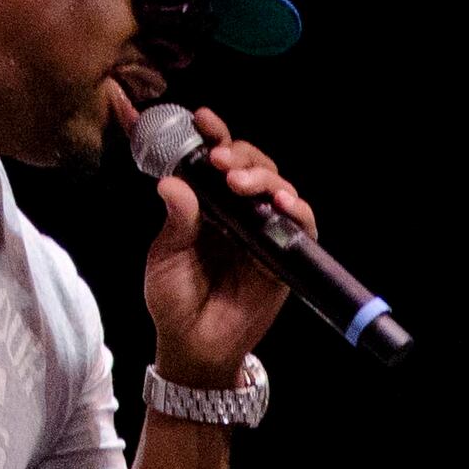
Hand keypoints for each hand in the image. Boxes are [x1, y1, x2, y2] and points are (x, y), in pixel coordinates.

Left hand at [138, 105, 313, 384]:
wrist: (194, 347)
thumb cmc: (175, 302)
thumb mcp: (166, 256)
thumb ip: (176, 219)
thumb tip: (172, 182)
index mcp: (208, 205)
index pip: (217, 159)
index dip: (215, 136)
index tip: (203, 120)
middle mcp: (240, 212)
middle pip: (253, 164)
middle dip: (239, 154)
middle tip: (221, 162)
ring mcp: (265, 232)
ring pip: (279, 186)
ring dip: (263, 177)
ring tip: (240, 184)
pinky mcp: (286, 257)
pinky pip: (302, 225)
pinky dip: (297, 209)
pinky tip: (281, 203)